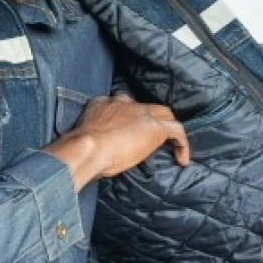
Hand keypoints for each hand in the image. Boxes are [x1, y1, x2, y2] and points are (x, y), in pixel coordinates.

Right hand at [42, 88, 189, 190]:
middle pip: (145, 106)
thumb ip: (93, 138)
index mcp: (103, 104)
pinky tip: (182, 159)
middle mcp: (123, 103)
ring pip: (164, 114)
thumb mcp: (84, 138)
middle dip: (151, 119)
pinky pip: (176, 131)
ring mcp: (141, 113)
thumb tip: (96, 153)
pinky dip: (182, 144)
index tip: (126, 131)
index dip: (127, 117)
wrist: (87, 148)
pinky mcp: (156, 127)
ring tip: (172, 147)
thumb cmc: (80, 150)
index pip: (120, 104)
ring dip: (168, 130)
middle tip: (152, 137)